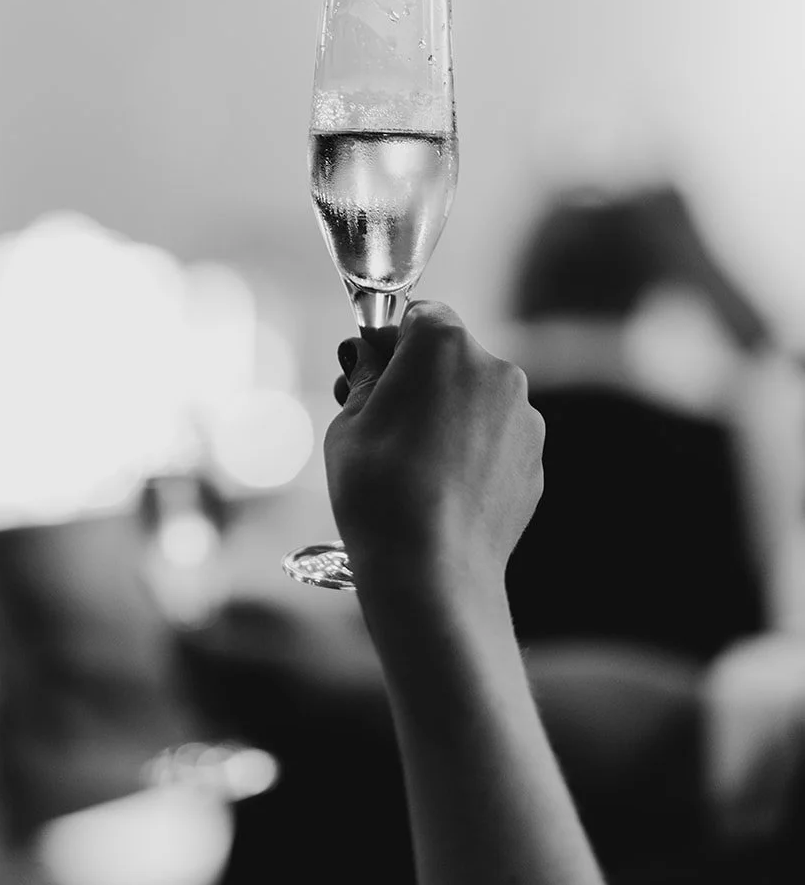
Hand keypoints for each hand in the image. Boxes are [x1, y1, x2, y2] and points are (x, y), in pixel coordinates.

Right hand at [325, 301, 543, 610]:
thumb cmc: (379, 489)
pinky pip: (496, 440)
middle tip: (380, 422)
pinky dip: (472, 452)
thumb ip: (365, 377)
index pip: (417, 315)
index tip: (366, 372)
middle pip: (450, 357)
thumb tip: (370, 359)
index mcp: (445, 344)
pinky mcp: (536, 460)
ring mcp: (523, 417)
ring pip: (476, 400)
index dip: (388, 342)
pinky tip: (441, 489)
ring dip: (448, 416)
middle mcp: (495, 369)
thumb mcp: (348, 422)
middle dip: (418, 379)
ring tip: (411, 466)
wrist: (431, 569)